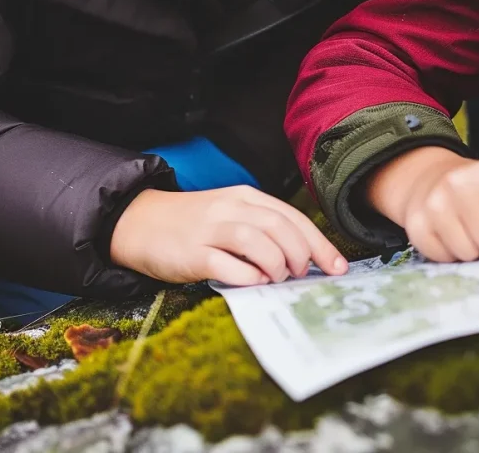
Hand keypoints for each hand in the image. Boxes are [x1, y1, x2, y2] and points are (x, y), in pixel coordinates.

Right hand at [110, 185, 347, 284]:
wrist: (141, 222)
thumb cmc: (194, 224)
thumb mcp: (231, 214)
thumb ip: (263, 228)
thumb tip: (304, 258)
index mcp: (246, 197)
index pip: (292, 217)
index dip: (320, 243)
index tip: (337, 267)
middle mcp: (231, 208)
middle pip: (280, 226)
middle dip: (302, 254)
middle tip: (304, 274)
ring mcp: (210, 229)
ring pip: (257, 241)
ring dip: (277, 264)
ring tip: (278, 277)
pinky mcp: (192, 253)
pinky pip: (228, 266)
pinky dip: (249, 277)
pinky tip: (254, 282)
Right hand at [366, 147, 478, 261]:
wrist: (427, 178)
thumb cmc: (477, 193)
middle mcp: (459, 185)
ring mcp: (434, 205)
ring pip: (468, 254)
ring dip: (470, 248)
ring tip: (465, 229)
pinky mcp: (416, 226)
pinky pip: (444, 259)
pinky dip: (449, 253)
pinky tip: (447, 233)